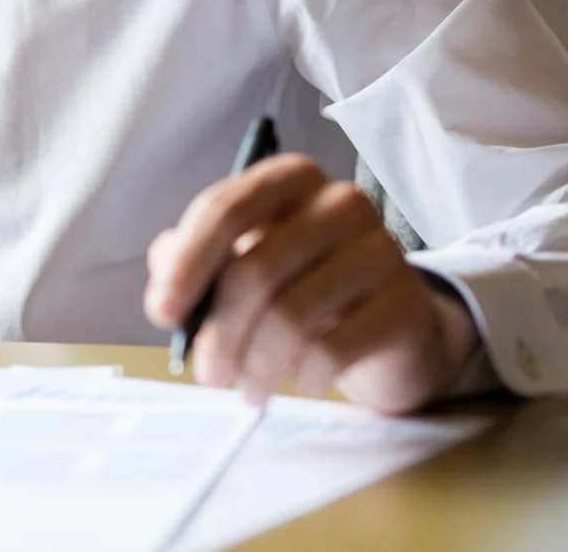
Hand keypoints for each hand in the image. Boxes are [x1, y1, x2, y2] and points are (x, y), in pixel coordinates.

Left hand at [142, 154, 479, 413]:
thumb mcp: (242, 262)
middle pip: (256, 268)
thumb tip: (165, 287)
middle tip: (208, 374)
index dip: (187, 264)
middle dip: (220, 331)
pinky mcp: (405, 304)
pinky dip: (302, 376)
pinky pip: (333, 348)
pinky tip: (298, 383)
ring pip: (292, 314)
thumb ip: (192, 261)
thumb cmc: (303, 285)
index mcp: (289, 179)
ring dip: (257, 365)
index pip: (225, 209)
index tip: (163, 314)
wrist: (390, 325)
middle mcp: (339, 201)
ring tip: (249, 389)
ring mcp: (381, 249)